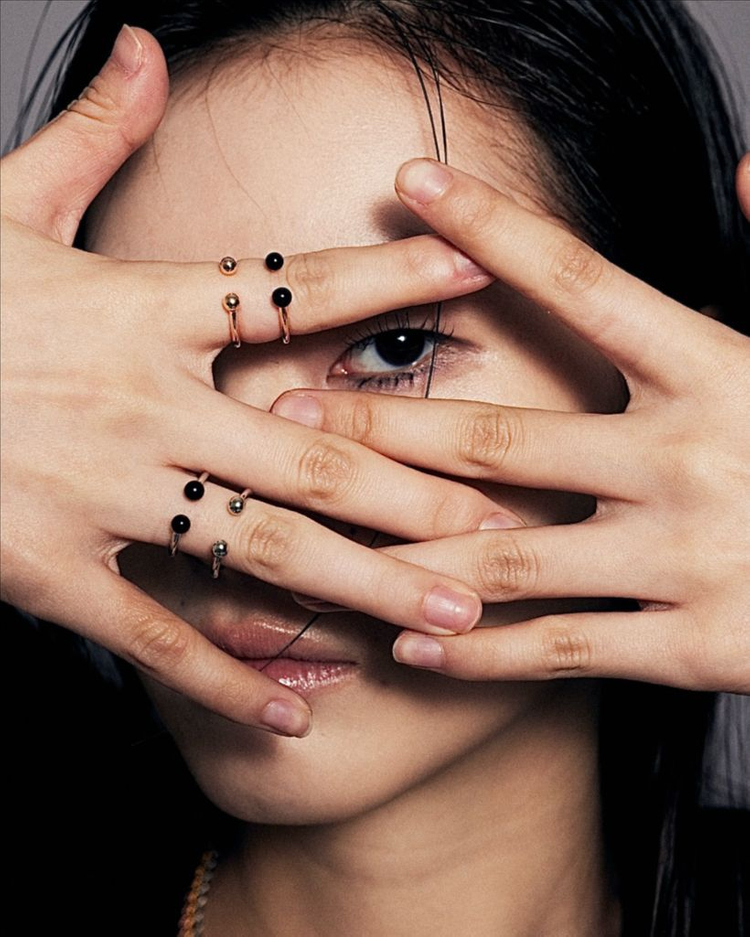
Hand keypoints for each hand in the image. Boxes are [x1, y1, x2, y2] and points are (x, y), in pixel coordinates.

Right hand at [0, 29, 526, 735]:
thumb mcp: (2, 205)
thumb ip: (90, 136)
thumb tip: (140, 45)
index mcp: (138, 310)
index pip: (292, 291)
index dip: (389, 276)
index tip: (476, 269)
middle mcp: (139, 406)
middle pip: (313, 459)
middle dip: (421, 497)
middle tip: (511, 529)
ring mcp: (96, 494)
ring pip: (261, 551)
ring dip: (366, 589)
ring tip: (451, 620)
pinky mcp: (44, 570)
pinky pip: (153, 636)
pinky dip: (223, 678)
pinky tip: (291, 711)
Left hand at [272, 155, 749, 693]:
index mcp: (720, 369)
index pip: (582, 282)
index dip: (492, 228)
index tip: (409, 186)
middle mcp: (689, 457)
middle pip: (502, 437)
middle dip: (384, 425)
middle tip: (285, 411)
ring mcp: (687, 557)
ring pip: (512, 552)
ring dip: (404, 544)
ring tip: (314, 528)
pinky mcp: (696, 647)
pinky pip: (563, 648)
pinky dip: (482, 649)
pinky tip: (411, 645)